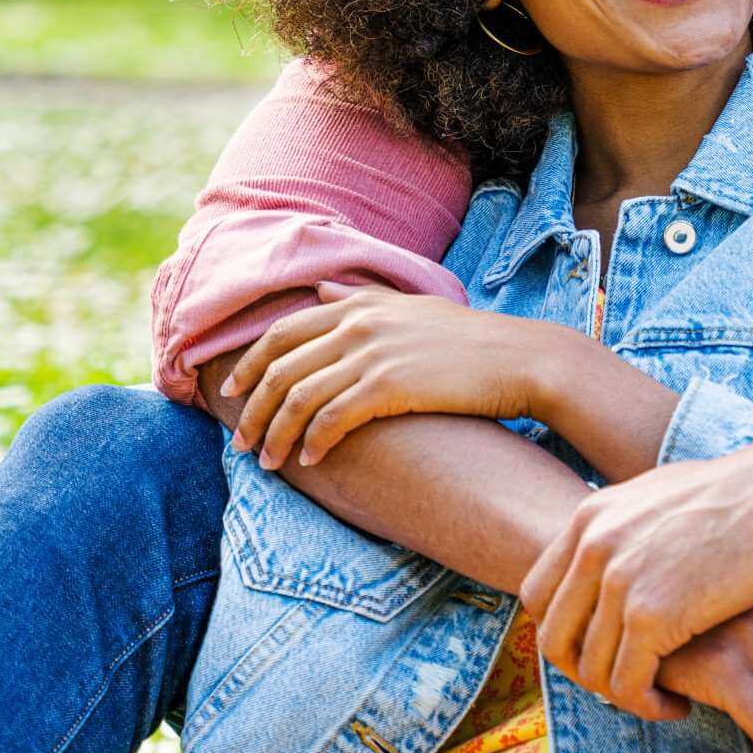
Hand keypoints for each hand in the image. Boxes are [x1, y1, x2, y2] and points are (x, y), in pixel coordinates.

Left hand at [218, 284, 567, 468]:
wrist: (519, 358)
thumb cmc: (469, 340)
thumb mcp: (409, 307)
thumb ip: (360, 297)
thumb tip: (320, 289)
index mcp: (359, 304)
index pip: (282, 332)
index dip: (250, 365)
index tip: (232, 395)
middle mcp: (358, 323)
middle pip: (281, 367)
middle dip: (253, 408)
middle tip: (242, 442)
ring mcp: (372, 353)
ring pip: (299, 397)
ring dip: (276, 434)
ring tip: (269, 463)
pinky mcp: (389, 386)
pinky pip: (332, 418)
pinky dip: (313, 441)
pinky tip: (309, 460)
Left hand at [522, 445, 752, 720]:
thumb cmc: (741, 498)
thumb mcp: (661, 497)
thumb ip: (626, 526)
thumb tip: (615, 551)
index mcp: (591, 516)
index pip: (538, 594)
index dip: (563, 633)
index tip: (601, 651)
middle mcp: (593, 546)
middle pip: (552, 637)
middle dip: (584, 672)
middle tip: (625, 684)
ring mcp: (619, 580)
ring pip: (590, 668)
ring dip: (621, 695)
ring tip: (659, 697)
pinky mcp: (653, 614)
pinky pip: (627, 684)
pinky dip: (647, 705)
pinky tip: (680, 704)